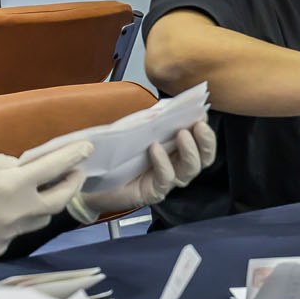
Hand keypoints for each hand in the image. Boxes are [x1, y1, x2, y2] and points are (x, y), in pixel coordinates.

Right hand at [0, 142, 87, 256]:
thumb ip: (10, 164)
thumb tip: (28, 170)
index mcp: (13, 186)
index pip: (53, 168)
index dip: (73, 157)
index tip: (86, 148)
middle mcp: (18, 212)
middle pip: (59, 201)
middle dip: (72, 184)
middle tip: (76, 173)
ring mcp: (10, 233)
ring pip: (39, 218)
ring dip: (45, 204)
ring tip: (43, 191)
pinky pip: (16, 232)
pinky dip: (15, 220)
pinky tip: (2, 213)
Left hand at [79, 121, 215, 214]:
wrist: (93, 180)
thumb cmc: (115, 155)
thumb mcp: (133, 131)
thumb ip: (150, 120)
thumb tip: (167, 106)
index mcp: (175, 150)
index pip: (199, 140)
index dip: (204, 127)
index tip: (201, 112)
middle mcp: (176, 166)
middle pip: (203, 158)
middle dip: (206, 141)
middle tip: (199, 124)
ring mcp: (167, 181)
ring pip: (190, 169)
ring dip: (189, 150)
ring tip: (182, 134)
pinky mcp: (154, 192)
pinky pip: (166, 179)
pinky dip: (163, 162)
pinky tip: (155, 149)